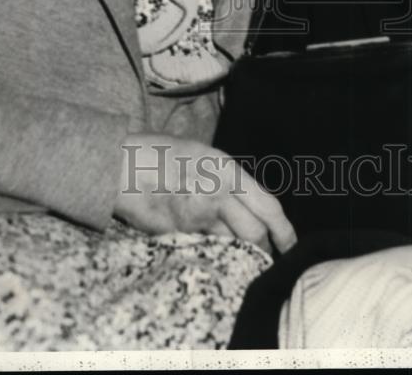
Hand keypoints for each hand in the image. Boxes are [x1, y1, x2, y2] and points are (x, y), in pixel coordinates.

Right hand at [113, 132, 296, 254]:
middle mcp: (216, 194)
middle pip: (255, 234)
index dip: (285, 231)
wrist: (120, 165)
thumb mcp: (203, 154)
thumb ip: (227, 178)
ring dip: (238, 253)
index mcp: (226, 170)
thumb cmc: (160, 153)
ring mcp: (196, 217)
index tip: (291, 245)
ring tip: (240, 254)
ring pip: (231, 245)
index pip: (269, 206)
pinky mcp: (178, 235)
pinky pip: (204, 248)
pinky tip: (206, 248)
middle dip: (262, 249)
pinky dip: (210, 251)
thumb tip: (247, 201)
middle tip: (267, 257)